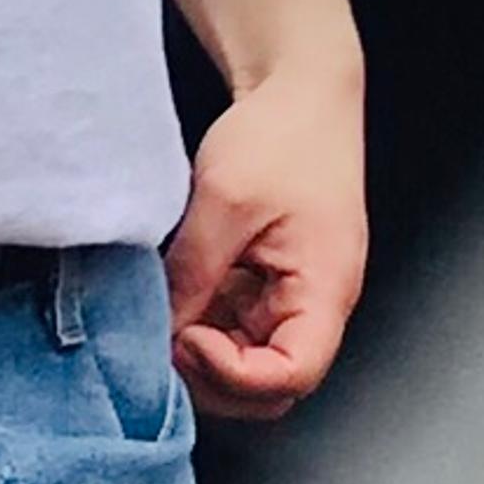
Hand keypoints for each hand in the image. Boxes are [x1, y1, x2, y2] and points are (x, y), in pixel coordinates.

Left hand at [167, 70, 365, 419]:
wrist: (298, 94)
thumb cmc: (281, 137)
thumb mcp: (223, 206)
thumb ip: (192, 276)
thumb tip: (158, 334)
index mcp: (325, 288)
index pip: (291, 376)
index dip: (231, 374)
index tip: (186, 338)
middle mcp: (314, 304)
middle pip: (269, 389)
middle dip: (211, 381)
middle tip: (161, 344)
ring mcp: (288, 299)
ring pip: (244, 367)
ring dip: (198, 359)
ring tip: (158, 323)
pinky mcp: (263, 287)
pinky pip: (231, 332)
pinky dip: (196, 331)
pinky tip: (167, 305)